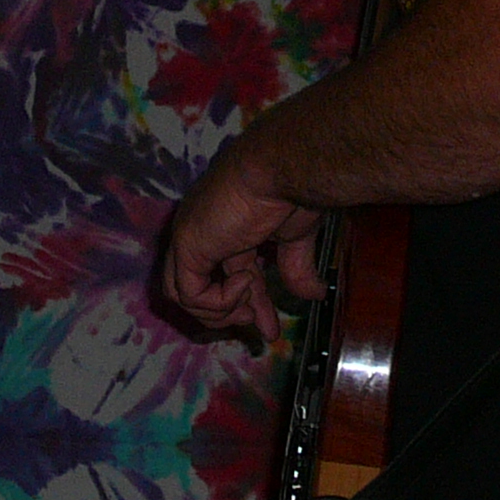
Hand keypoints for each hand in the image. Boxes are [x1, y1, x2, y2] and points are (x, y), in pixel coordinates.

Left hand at [160, 139, 322, 342]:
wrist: (282, 170)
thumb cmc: (291, 190)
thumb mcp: (296, 237)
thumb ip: (296, 267)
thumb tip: (314, 295)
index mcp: (227, 226)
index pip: (229, 274)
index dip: (249, 303)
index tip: (271, 329)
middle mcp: (203, 232)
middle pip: (201, 288)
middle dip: (229, 315)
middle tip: (258, 326)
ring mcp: (191, 237)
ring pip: (185, 295)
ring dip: (222, 312)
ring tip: (250, 307)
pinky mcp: (187, 245)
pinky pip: (188, 294)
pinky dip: (218, 301)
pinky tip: (244, 282)